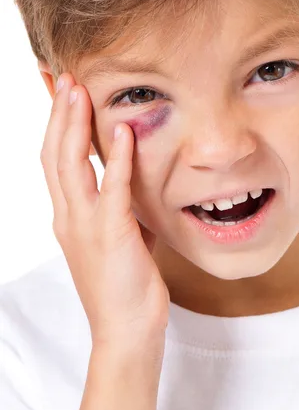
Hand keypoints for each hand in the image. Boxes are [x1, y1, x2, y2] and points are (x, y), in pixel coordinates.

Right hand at [40, 73, 169, 350]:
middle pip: (54, 154)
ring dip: (75, 124)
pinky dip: (118, 159)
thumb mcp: (120, 236)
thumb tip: (134, 180)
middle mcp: (69, 216)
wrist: (125, 332)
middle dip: (58, 113)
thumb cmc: (124, 285)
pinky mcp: (111, 236)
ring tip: (80, 90)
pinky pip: (112, 190)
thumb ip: (121, 206)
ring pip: (70, 165)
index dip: (54, 124)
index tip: (57, 91)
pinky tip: (122, 131)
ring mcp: (86, 225)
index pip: (54, 159)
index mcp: (69, 215)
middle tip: (64, 77)